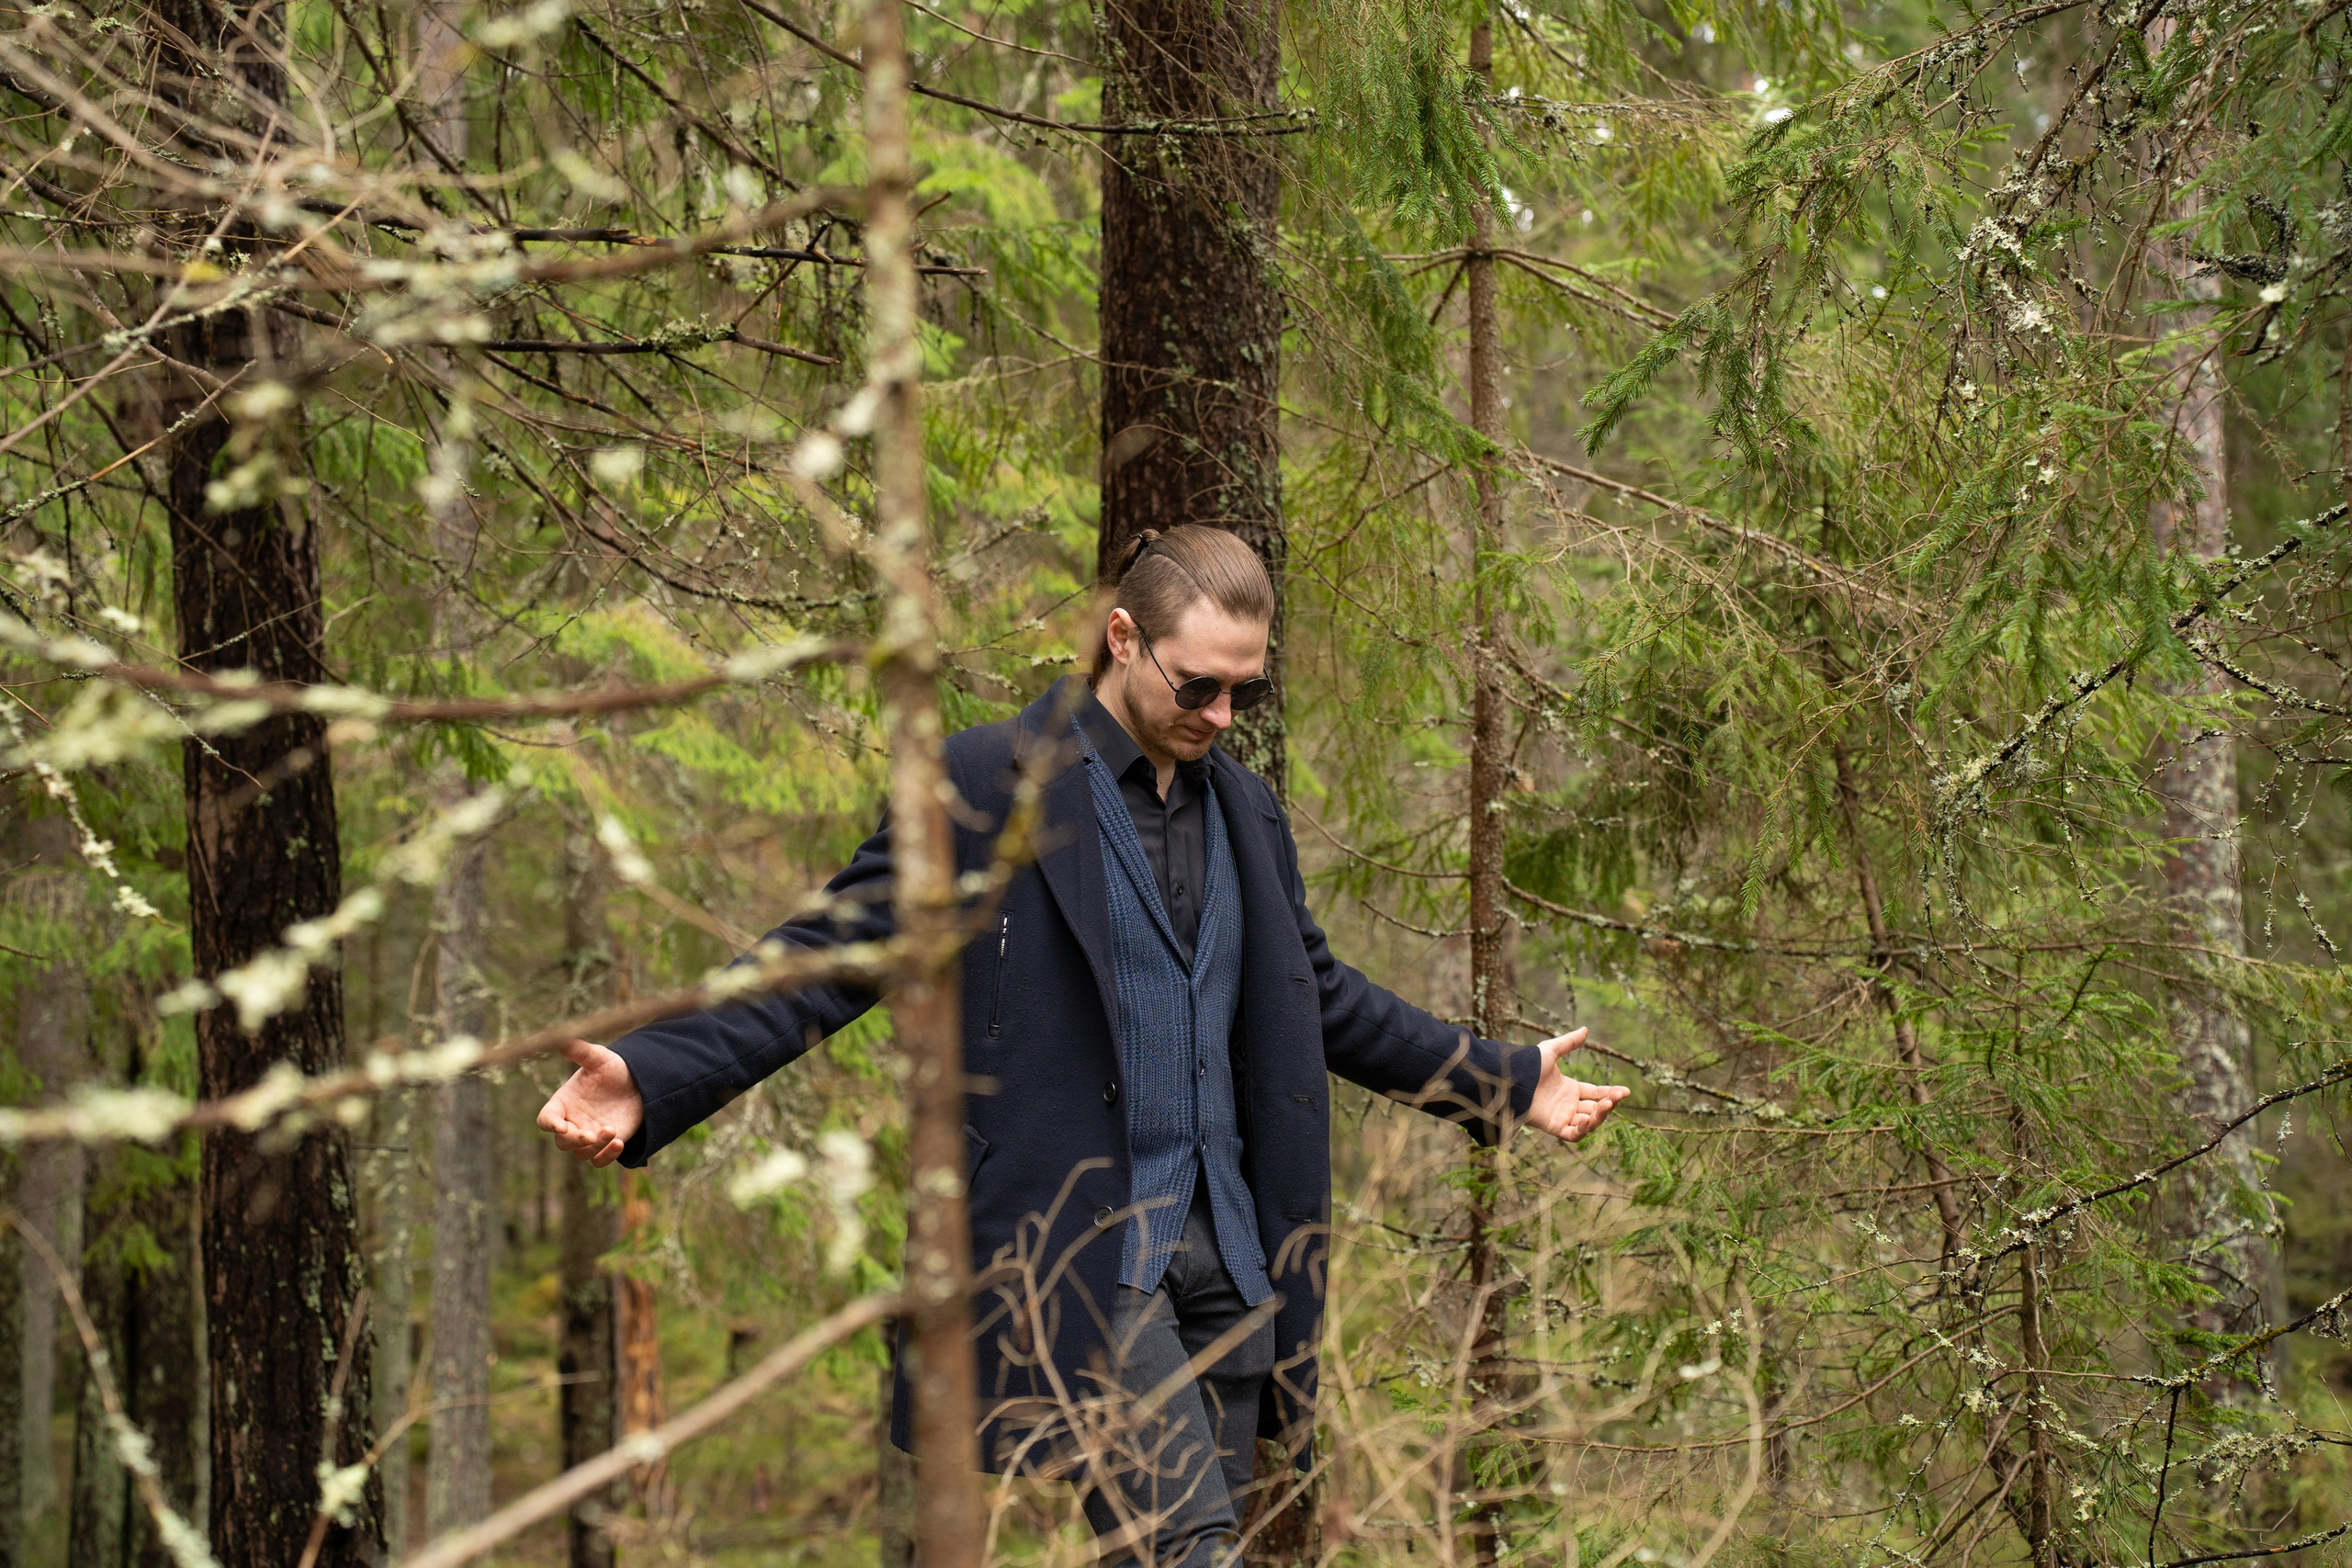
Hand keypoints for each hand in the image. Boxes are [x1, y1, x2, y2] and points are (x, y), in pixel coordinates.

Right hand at [536, 1038, 643, 1166]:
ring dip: (595, 1147)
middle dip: (574, 1140)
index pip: (546, 1119)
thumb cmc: (613, 1068)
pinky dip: (607, 1157)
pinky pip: (599, 1160)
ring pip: (581, 1153)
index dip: (550, 1124)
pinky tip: (620, 1144)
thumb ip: (581, 1052)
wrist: (638, 1082)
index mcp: (563, 1103)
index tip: (562, 1125)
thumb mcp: (599, 1058)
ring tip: (612, 1131)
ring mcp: (589, 1135)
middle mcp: (572, 1122)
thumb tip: (563, 1040)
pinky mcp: (605, 1145)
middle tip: (591, 1135)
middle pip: (562, 1142)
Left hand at [1526, 1028, 1628, 1143]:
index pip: (1595, 1093)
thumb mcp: (1550, 1051)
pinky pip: (1573, 1134)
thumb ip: (1568, 1042)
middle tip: (1617, 1096)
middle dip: (1608, 1104)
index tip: (1625, 1091)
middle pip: (1595, 1109)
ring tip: (1606, 1104)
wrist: (1512, 1080)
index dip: (1610, 1093)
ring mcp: (1562, 1117)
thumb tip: (1585, 1029)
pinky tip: (1587, 1118)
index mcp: (1569, 1089)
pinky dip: (1582, 1130)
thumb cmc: (1528, 1065)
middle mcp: (1568, 1105)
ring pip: (1588, 1122)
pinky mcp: (1554, 1128)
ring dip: (1599, 1116)